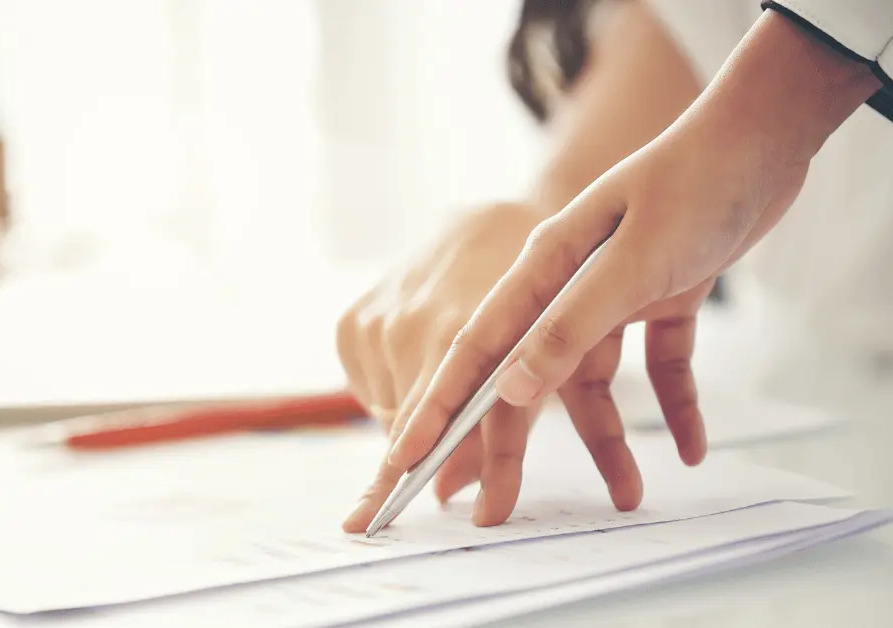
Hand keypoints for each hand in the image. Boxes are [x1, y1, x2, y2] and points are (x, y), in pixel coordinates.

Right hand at [336, 203, 547, 524]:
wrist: (500, 220)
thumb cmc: (540, 295)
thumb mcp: (540, 358)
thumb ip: (503, 425)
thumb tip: (449, 491)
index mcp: (458, 330)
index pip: (424, 421)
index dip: (399, 474)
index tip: (366, 518)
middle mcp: (408, 323)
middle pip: (405, 424)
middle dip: (418, 457)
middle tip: (399, 498)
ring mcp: (376, 320)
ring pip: (389, 411)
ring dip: (413, 422)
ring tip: (441, 397)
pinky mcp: (351, 321)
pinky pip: (368, 388)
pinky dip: (393, 394)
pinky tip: (418, 371)